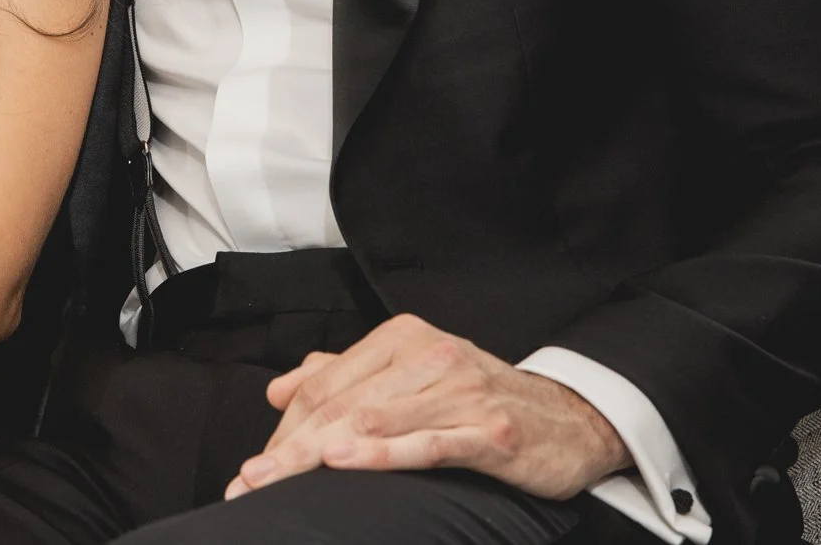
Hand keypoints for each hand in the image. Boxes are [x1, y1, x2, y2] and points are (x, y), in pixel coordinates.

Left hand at [226, 313, 629, 500]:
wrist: (572, 418)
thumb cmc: (481, 398)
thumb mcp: (411, 375)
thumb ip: (345, 375)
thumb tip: (280, 387)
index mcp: (401, 339)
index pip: (326, 383)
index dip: (283, 427)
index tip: (250, 468)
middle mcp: (428, 356)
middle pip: (340, 403)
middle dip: (288, 447)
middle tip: (248, 482)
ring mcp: (460, 392)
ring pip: (373, 421)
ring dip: (317, 455)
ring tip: (276, 481)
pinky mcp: (490, 431)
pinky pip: (428, 443)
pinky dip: (383, 453)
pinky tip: (345, 462)